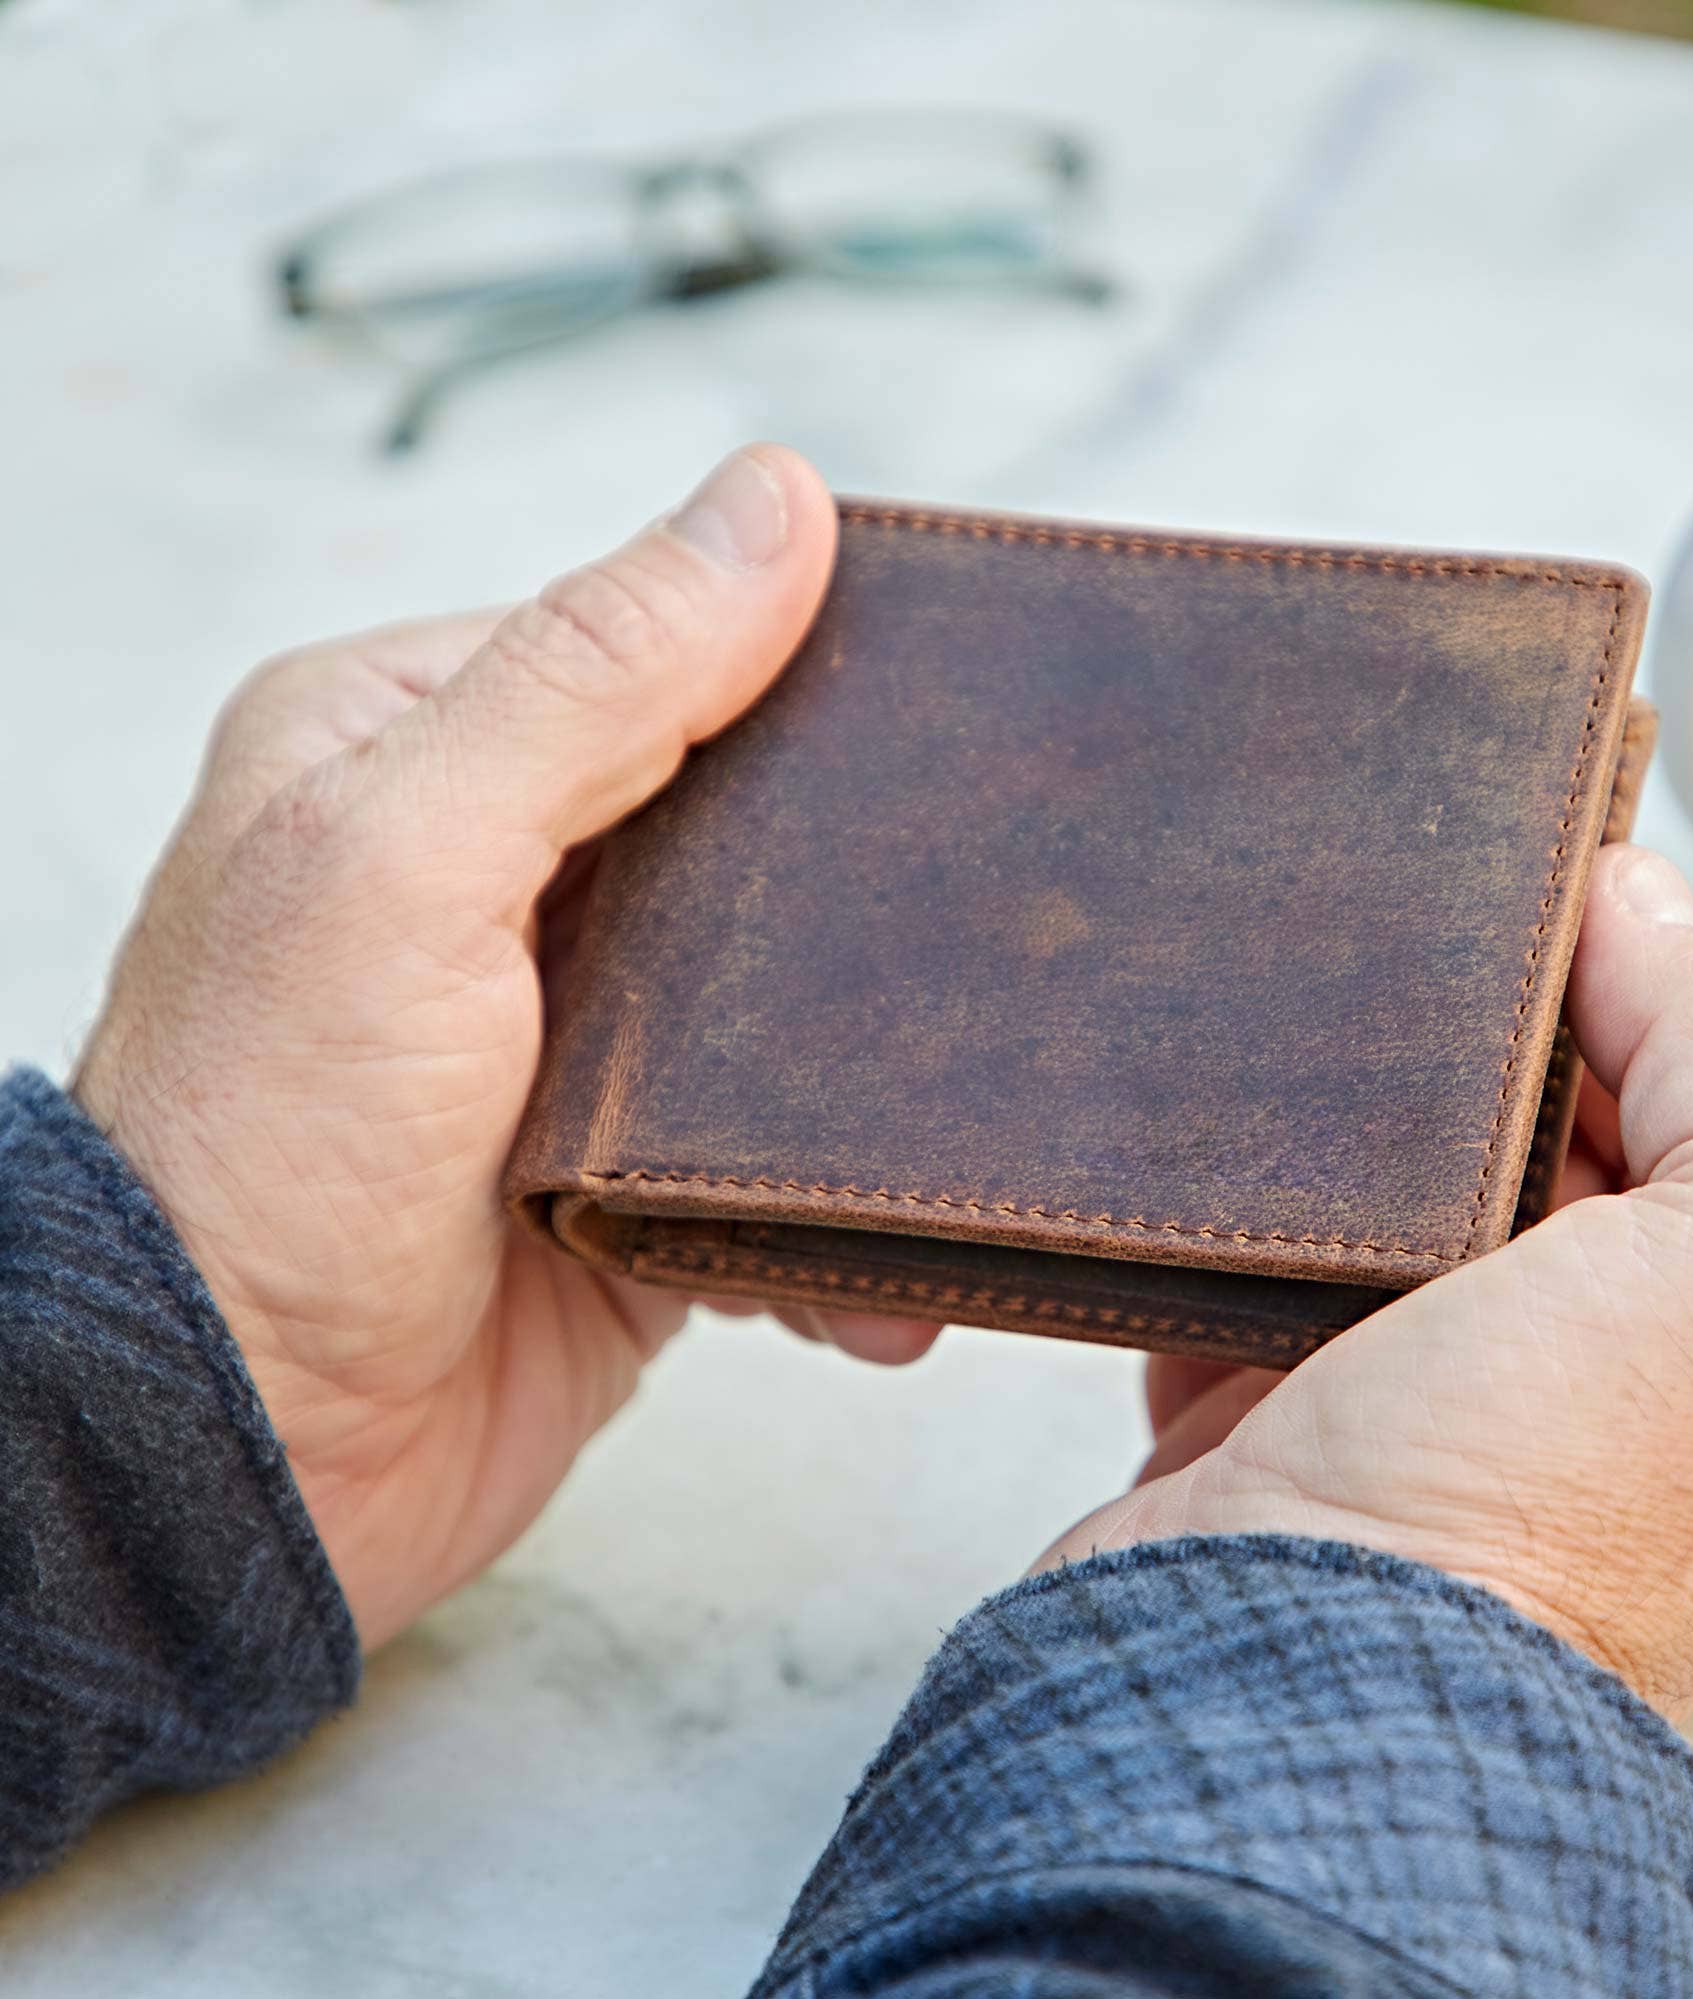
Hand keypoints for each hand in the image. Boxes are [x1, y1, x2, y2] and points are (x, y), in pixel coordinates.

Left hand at [75, 446, 939, 1650]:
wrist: (244, 1456)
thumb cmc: (268, 1152)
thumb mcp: (409, 860)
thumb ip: (590, 680)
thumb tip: (771, 503)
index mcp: (411, 747)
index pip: (644, 646)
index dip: (794, 653)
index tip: (946, 676)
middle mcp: (490, 875)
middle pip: (734, 812)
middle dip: (859, 860)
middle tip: (1004, 878)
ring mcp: (566, 1027)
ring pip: (777, 979)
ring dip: (870, 1042)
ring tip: (976, 1067)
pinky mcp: (630, 1167)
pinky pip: (776, 1140)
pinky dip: (838, 1194)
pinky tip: (887, 1252)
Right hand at [1043, 845, 1692, 1718]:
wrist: (1282, 1684)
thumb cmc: (1546, 1522)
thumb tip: (1642, 910)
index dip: (1647, 996)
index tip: (1548, 912)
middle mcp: (1619, 1402)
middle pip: (1558, 1151)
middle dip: (1496, 1061)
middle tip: (1420, 979)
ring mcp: (1444, 1419)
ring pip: (1403, 1206)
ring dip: (1361, 1134)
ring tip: (1315, 1053)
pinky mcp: (1288, 1429)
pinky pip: (1266, 1276)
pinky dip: (1246, 1224)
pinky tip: (1229, 1177)